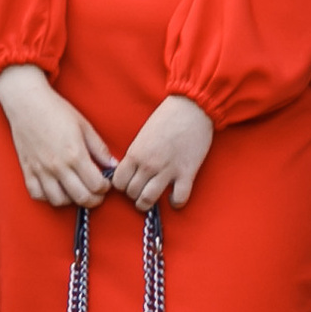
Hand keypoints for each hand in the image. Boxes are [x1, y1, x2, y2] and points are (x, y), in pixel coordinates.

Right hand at [0, 64, 115, 209]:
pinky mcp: (27, 170)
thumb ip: (99, 148)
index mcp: (75, 154)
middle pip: (81, 197)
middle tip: (96, 193)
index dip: (105, 188)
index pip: (96, 185)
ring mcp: (41, 170)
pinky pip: (37, 194)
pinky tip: (55, 189)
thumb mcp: (84, 126)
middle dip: (94, 199)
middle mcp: (58, 166)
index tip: (105, 183)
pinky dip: (48, 197)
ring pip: (59, 201)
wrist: (27, 102)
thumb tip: (113, 164)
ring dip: (71, 200)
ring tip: (76, 191)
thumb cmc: (56, 110)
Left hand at [109, 95, 215, 212]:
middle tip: (139, 192)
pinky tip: (174, 198)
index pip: (118, 182)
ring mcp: (167, 170)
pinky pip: (179, 198)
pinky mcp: (187, 173)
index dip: (122, 186)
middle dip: (134, 196)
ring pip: (149, 199)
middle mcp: (148, 165)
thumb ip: (136, 154)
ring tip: (150, 201)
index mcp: (135, 153)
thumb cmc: (166, 118)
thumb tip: (130, 171)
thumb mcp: (142, 136)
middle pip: (132, 193)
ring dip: (147, 203)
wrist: (192, 108)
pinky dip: (176, 202)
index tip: (128, 184)